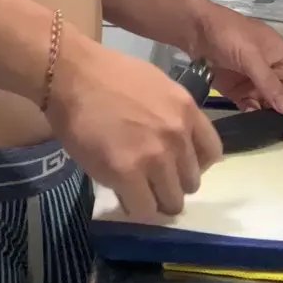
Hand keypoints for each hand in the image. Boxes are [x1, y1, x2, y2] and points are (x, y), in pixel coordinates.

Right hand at [45, 31, 221, 221]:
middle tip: (148, 178)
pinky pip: (143, 210)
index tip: (176, 165)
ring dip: (154, 199)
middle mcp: (177, 135)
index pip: (212, 153)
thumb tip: (174, 144)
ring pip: (171, 202)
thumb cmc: (106, 73)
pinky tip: (120, 193)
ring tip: (134, 189)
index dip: (193, 164)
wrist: (70, 73)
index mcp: (186, 109)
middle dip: (170, 183)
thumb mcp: (154, 84)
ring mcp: (154, 156)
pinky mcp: (126, 173)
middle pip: (191, 182)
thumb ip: (170, 114)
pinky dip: (133, 207)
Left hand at [193, 1, 282, 138]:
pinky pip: (253, 109)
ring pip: (273, 106)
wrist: (195, 29)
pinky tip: (260, 130)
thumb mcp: (252, 55)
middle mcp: (273, 71)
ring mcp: (256, 82)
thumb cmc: (229, 34)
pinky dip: (257, 119)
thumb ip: (270, 83)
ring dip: (278, 121)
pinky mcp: (238, 92)